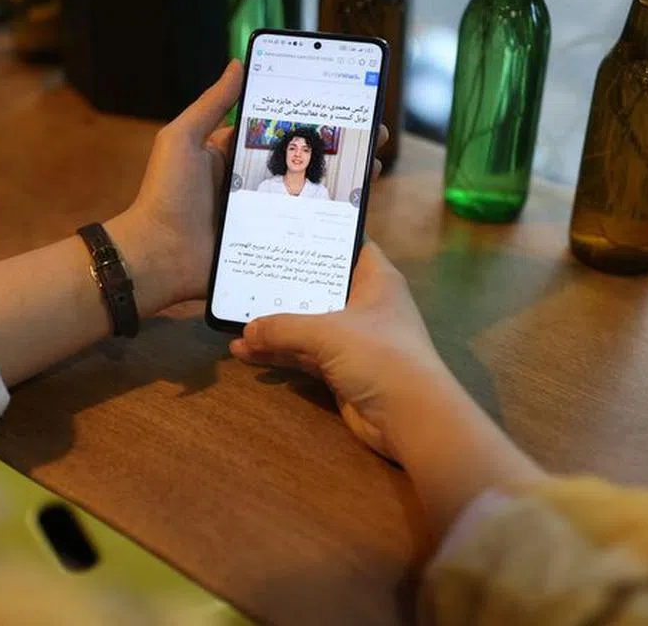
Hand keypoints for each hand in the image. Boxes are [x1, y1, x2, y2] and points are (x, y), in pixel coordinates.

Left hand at [108, 63, 390, 312]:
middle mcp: (251, 181)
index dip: (311, 117)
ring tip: (375, 168)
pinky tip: (358, 211)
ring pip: (310, 193)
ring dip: (344, 181)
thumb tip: (238, 63)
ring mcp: (262, 214)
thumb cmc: (165, 193)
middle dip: (340, 148)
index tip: (345, 104)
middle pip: (302, 160)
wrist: (158, 255)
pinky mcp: (268, 242)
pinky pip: (302, 229)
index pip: (279, 129)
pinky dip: (328, 221)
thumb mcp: (183, 139)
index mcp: (233, 154)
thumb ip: (211, 104)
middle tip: (376, 135)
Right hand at [230, 241, 453, 462]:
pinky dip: (279, 354)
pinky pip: (304, 355)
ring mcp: (353, 340)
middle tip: (248, 272)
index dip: (321, 238)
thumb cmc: (378, 354)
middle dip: (286, 285)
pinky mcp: (342, 370)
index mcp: (376, 281)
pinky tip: (246, 353)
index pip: (348, 246)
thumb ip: (283, 327)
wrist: (410, 417)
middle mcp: (365, 306)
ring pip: (307, 326)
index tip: (285, 231)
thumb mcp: (327, 332)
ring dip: (275, 326)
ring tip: (237, 321)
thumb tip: (246, 332)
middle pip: (320, 288)